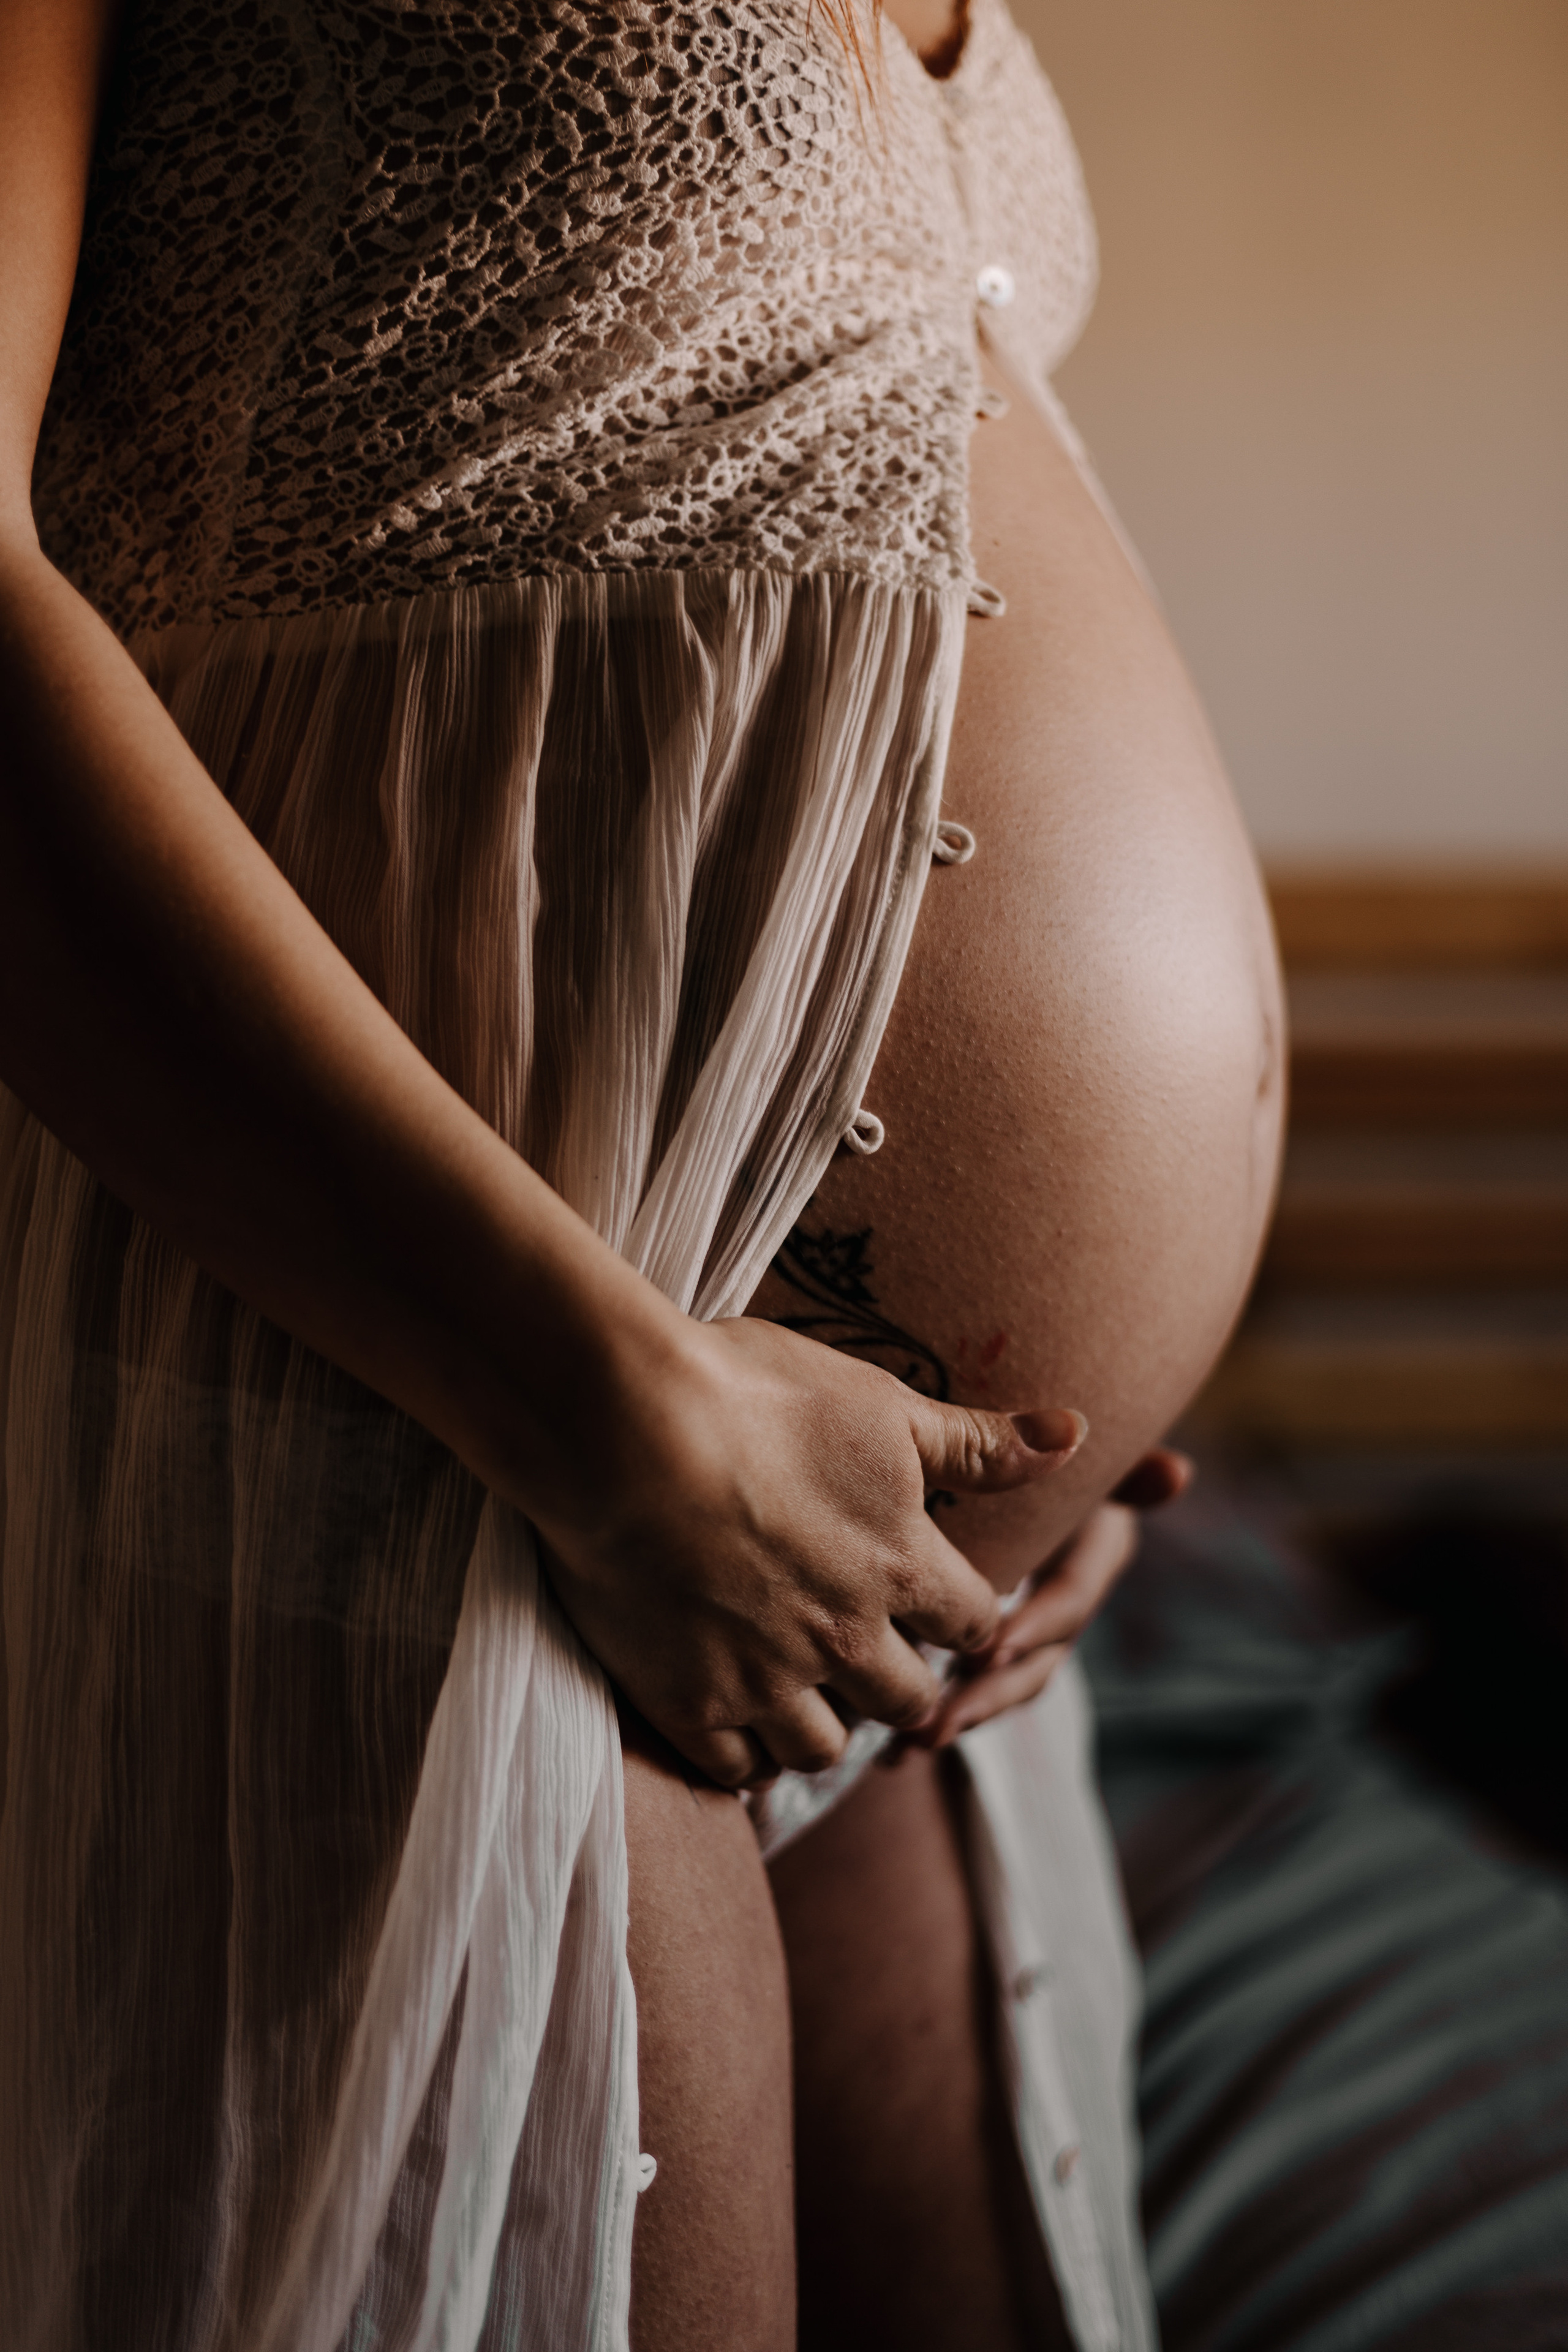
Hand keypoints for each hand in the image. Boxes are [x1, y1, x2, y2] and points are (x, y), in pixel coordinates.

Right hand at [532, 1313, 1087, 1789]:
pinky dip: (742, 1756)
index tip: (945, 1605)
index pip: (973, 1624)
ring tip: (802, 1689)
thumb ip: (977, 1442)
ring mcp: (764, 1680)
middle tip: (870, 1651)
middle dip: (901, 1680)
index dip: (965, 1614)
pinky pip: (734, 1771)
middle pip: (906, 1699)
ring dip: (824, 1723)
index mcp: (901, 1568)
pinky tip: (733, 1725)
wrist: (625, 1428)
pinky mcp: (687, 1700)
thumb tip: (1075, 1436)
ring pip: (823, 1747)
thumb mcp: (881, 1404)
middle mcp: (845, 1639)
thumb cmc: (755, 1396)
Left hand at [899, 1446, 1193, 1749]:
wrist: (1015, 1465)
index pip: (1070, 1598)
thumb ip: (1123, 1471)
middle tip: (935, 1723)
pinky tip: (893, 1755)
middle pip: (1036, 1662)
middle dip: (987, 1696)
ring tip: (906, 1749)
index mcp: (1093, 1553)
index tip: (990, 1647)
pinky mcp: (991, 1646)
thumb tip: (1177, 1471)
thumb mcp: (1080, 1456)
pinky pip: (973, 1689)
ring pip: (1003, 1686)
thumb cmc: (1048, 1447)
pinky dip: (938, 1718)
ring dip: (959, 1718)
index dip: (1036, 1625)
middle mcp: (1066, 1600)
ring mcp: (1031, 1631)